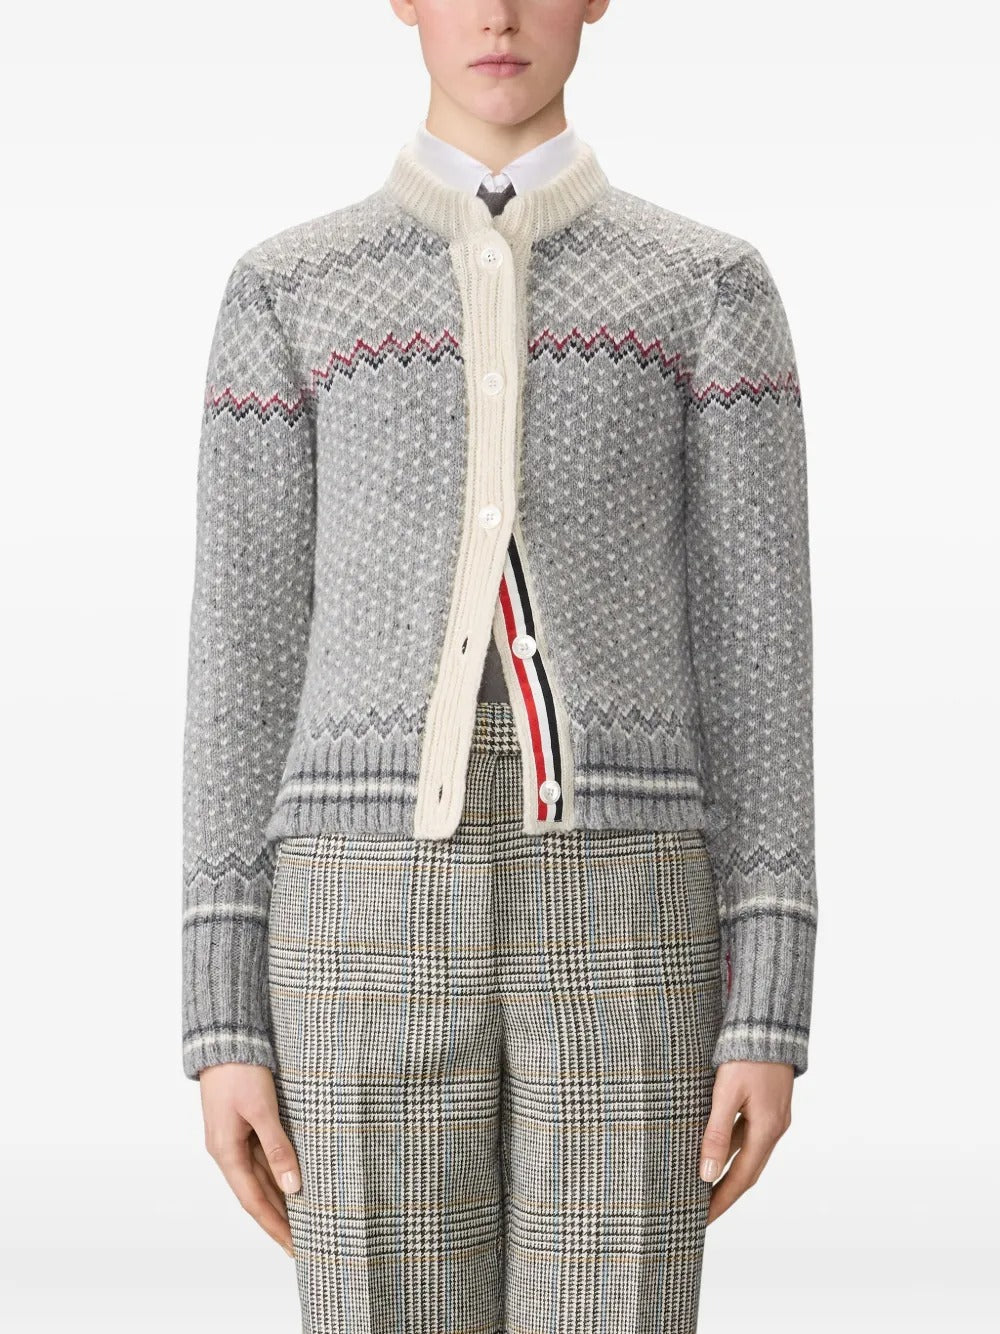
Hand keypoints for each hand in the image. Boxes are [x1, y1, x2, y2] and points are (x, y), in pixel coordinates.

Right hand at [199, 1062, 301, 1256]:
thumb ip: (277, 1146)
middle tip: (303, 1242)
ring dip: (278, 1200)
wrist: (224, 1040)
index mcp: (227, 1152)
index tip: (293, 1247)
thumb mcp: (261, 1109)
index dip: (274, 1225)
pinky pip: (261, 1159)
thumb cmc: (240, 1072)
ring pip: (259, 1178)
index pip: (254, 1201)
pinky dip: (276, 1174)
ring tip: (302, 1220)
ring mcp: (234, 1139)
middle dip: (278, 1219)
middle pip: (256, 1194)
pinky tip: (291, 1182)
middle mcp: (227, 1151)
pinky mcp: (242, 1125)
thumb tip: (292, 1185)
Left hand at [698, 1060, 793, 1223]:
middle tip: (700, 1213)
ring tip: (703, 1187)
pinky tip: (715, 1149)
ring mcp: (773, 1117)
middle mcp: (774, 1128)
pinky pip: (748, 1136)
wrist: (770, 1023)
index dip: (721, 1201)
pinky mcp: (768, 1105)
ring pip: (748, 1154)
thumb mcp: (726, 1093)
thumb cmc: (747, 1055)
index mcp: (767, 1130)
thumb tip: (707, 1173)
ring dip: (727, 1172)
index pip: (741, 1179)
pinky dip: (732, 1149)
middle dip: (723, 1194)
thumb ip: (716, 1133)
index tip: (702, 1221)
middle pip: (747, 1172)